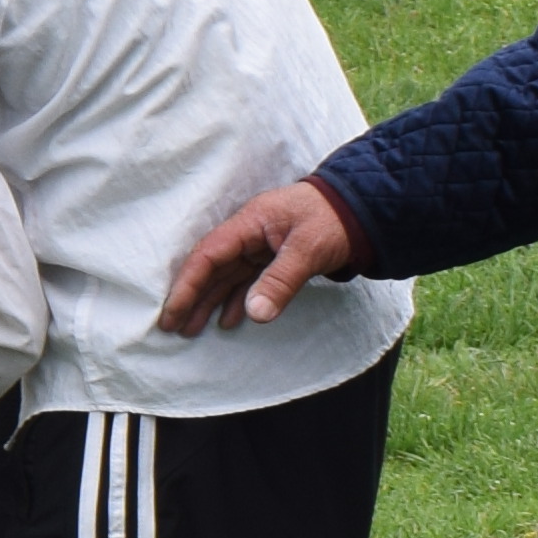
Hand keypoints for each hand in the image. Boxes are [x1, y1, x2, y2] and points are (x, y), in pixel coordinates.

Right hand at [156, 176, 356, 335]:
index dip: (186, 285)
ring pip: (226, 277)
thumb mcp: (308, 249)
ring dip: (209, 303)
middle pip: (211, 268)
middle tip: (173, 328)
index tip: (172, 312)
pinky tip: (228, 321)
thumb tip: (253, 315)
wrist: (365, 207)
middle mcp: (248, 234)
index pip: (207, 256)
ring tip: (192, 330)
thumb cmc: (334, 220)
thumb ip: (280, 281)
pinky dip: (237, 301)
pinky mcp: (274, 257)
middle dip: (190, 298)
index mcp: (249, 223)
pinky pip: (248, 281)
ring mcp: (260, 246)